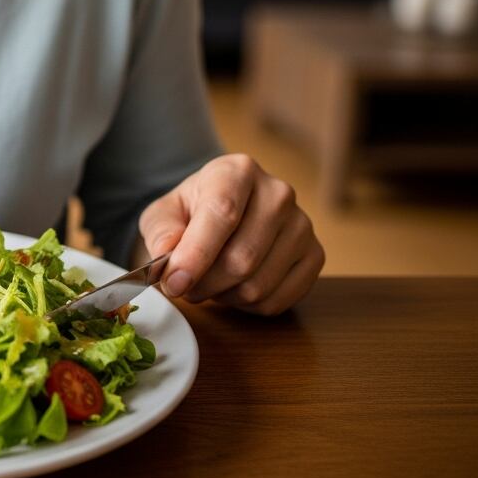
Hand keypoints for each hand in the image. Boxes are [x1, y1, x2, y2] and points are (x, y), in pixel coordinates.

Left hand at [137, 154, 323, 314]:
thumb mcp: (163, 214)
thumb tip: (168, 258)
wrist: (224, 211)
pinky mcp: (315, 256)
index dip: (196, 254)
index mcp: (237, 171)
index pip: (222, 213)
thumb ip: (161, 232)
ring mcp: (302, 225)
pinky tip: (234, 288)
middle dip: (204, 284)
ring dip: (223, 296)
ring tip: (209, 282)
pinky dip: (247, 307)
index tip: (174, 282)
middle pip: (241, 259)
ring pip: (258, 286)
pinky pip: (277, 301)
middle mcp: (278, 194)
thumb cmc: (191, 212)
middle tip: (183, 285)